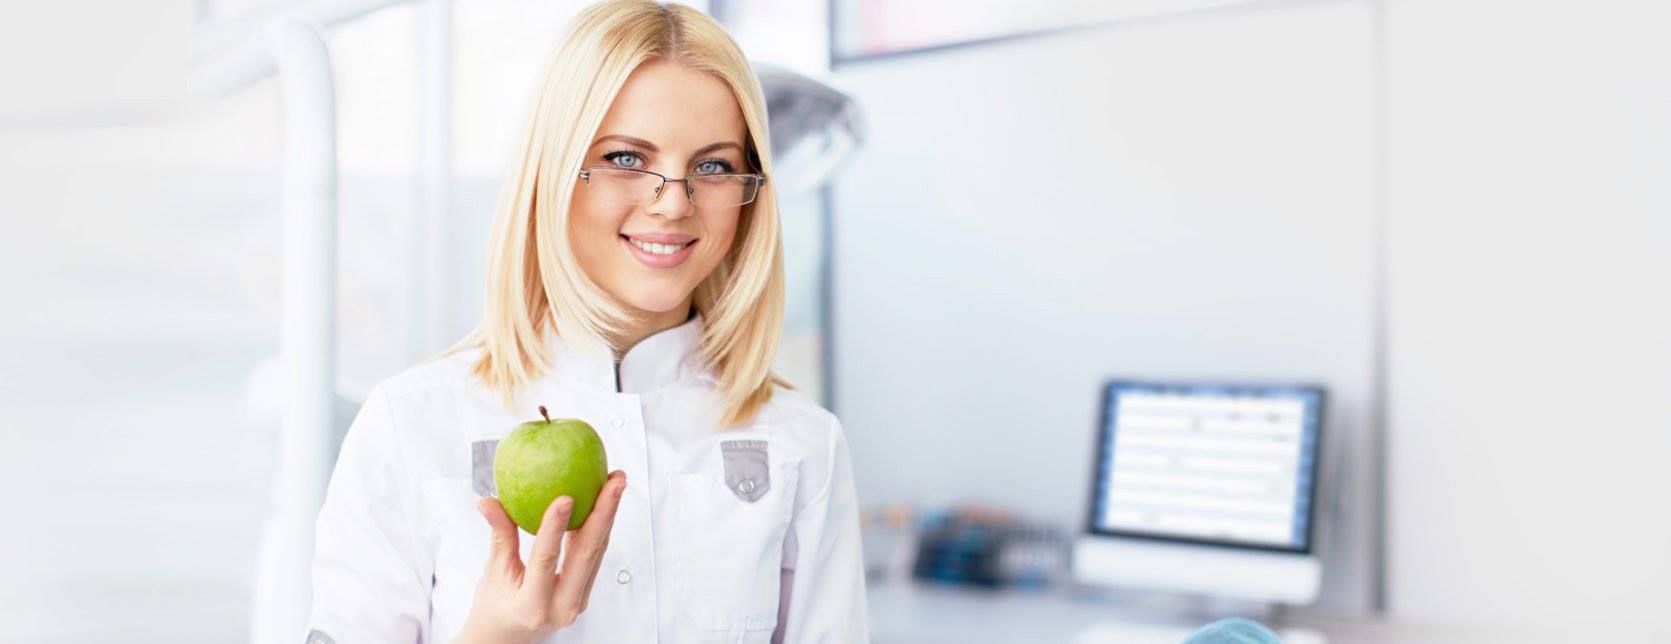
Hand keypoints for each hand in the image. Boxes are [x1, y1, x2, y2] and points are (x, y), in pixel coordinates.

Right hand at [453, 470, 626, 643]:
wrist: (509, 639)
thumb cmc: (496, 608)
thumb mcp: (494, 574)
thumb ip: (499, 535)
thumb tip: (488, 500)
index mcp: (533, 605)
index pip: (545, 560)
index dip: (555, 527)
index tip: (565, 496)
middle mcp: (563, 606)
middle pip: (588, 553)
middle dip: (605, 512)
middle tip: (614, 480)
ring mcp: (579, 600)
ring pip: (597, 552)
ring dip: (608, 514)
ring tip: (616, 481)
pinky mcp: (585, 591)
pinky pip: (595, 555)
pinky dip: (600, 526)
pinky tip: (605, 500)